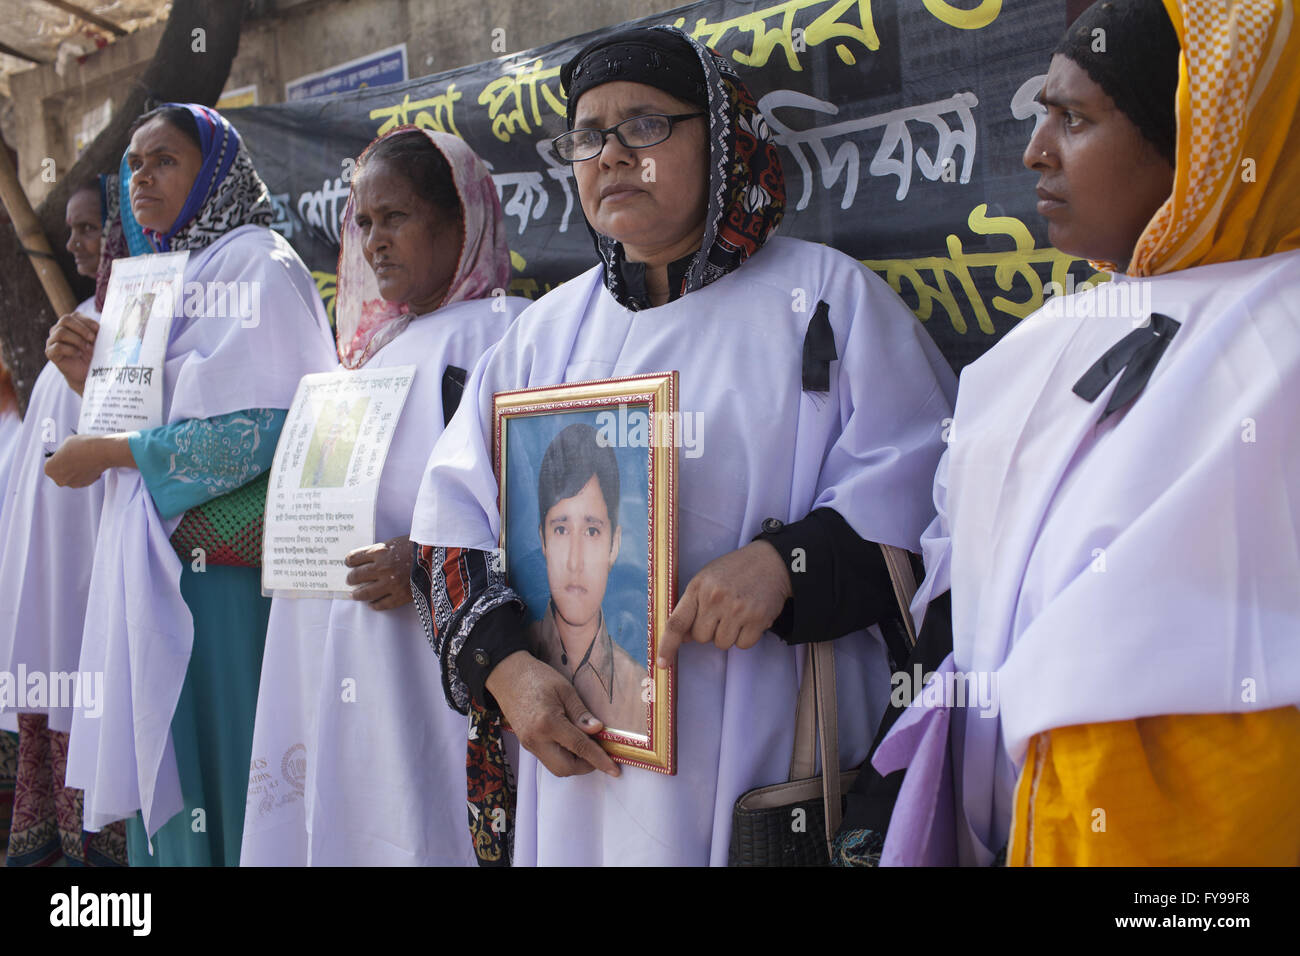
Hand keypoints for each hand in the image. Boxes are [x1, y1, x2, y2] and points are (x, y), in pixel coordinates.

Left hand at [44, 434, 131, 486]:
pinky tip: (90, 464)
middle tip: (73, 457)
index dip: (57, 458)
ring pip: (71, 476)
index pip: (50, 464)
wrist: (101, 452)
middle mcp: (59, 479)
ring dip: (75, 470)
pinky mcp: (85, 484)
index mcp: (49, 469)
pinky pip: (82, 479)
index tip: (64, 454)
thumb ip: (62, 452)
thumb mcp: (66, 443)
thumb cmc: (82, 446)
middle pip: (60, 473)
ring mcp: (72, 484)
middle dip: (65, 466)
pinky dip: (85, 473)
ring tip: (83, 459)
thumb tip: (66, 454)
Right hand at [45, 312, 98, 395]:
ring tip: (87, 348)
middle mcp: (58, 330)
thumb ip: (98, 331)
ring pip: (60, 332)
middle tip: (92, 339)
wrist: (87, 373)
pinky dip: (70, 349)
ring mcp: (52, 341)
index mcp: (69, 324)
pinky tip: (78, 354)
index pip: (74, 315)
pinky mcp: (50, 352)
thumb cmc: (93, 354)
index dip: (87, 321)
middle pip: (65, 320)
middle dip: (82, 329)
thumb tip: (111, 324)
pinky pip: (57, 347)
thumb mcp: (98, 341)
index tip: (99, 330)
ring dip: (77, 340)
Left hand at [344, 535, 413, 609]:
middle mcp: (382, 568)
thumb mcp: (397, 541)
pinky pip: (382, 604)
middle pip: (356, 576)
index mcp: (380, 551)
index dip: (349, 561)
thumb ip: (382, 550)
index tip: (349, 563)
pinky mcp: (400, 596)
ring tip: (355, 595)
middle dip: (351, 579)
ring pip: (365, 593)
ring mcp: (390, 583)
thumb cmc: (420, 546)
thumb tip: (369, 558)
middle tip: (350, 580)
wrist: (441, 557)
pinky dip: (374, 605)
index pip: (354, 558)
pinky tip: (372, 604)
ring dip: (357, 594)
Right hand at [485, 650, 620, 778]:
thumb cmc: (538, 677)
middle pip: (566, 768)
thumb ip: (581, 713)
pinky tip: (571, 742)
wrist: (507, 675)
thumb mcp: (565, 690)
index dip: (599, 760)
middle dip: (586, 766)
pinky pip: (548, 760)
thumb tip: (598, 730)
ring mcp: (529, 744)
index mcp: (548, 723)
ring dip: (574, 763)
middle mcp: (536, 740)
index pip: (580, 748)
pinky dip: (563, 757)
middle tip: (599, 751)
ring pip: (556, 768)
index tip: (615, 770)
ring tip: (586, 745)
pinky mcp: (526, 744)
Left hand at [656, 540, 791, 666]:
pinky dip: (745, 637)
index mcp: (698, 587)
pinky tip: (750, 618)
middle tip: (721, 613)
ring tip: (737, 613)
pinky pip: (743, 645)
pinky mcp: (757, 619)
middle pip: (700, 638)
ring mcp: (737, 609)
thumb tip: (683, 638)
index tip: (661, 664)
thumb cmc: (734, 571)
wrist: (771, 561)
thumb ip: (692, 606)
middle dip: (709, 631)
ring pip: (722, 644)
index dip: (667, 646)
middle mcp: (715, 599)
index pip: (676, 623)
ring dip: (728, 634)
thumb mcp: (706, 579)